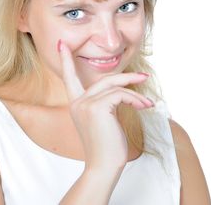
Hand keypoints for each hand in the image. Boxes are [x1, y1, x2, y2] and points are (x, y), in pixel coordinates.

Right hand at [58, 39, 153, 170]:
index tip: (62, 44)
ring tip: (148, 103)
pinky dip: (136, 100)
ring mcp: (86, 104)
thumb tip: (122, 91)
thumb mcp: (104, 120)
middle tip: (144, 77)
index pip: (69, 77)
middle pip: (105, 80)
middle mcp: (78, 102)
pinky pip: (121, 95)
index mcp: (76, 104)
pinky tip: (145, 107)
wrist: (104, 167)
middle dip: (127, 77)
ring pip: (115, 87)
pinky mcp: (97, 108)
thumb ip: (105, 103)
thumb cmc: (107, 146)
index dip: (66, 60)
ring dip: (136, 93)